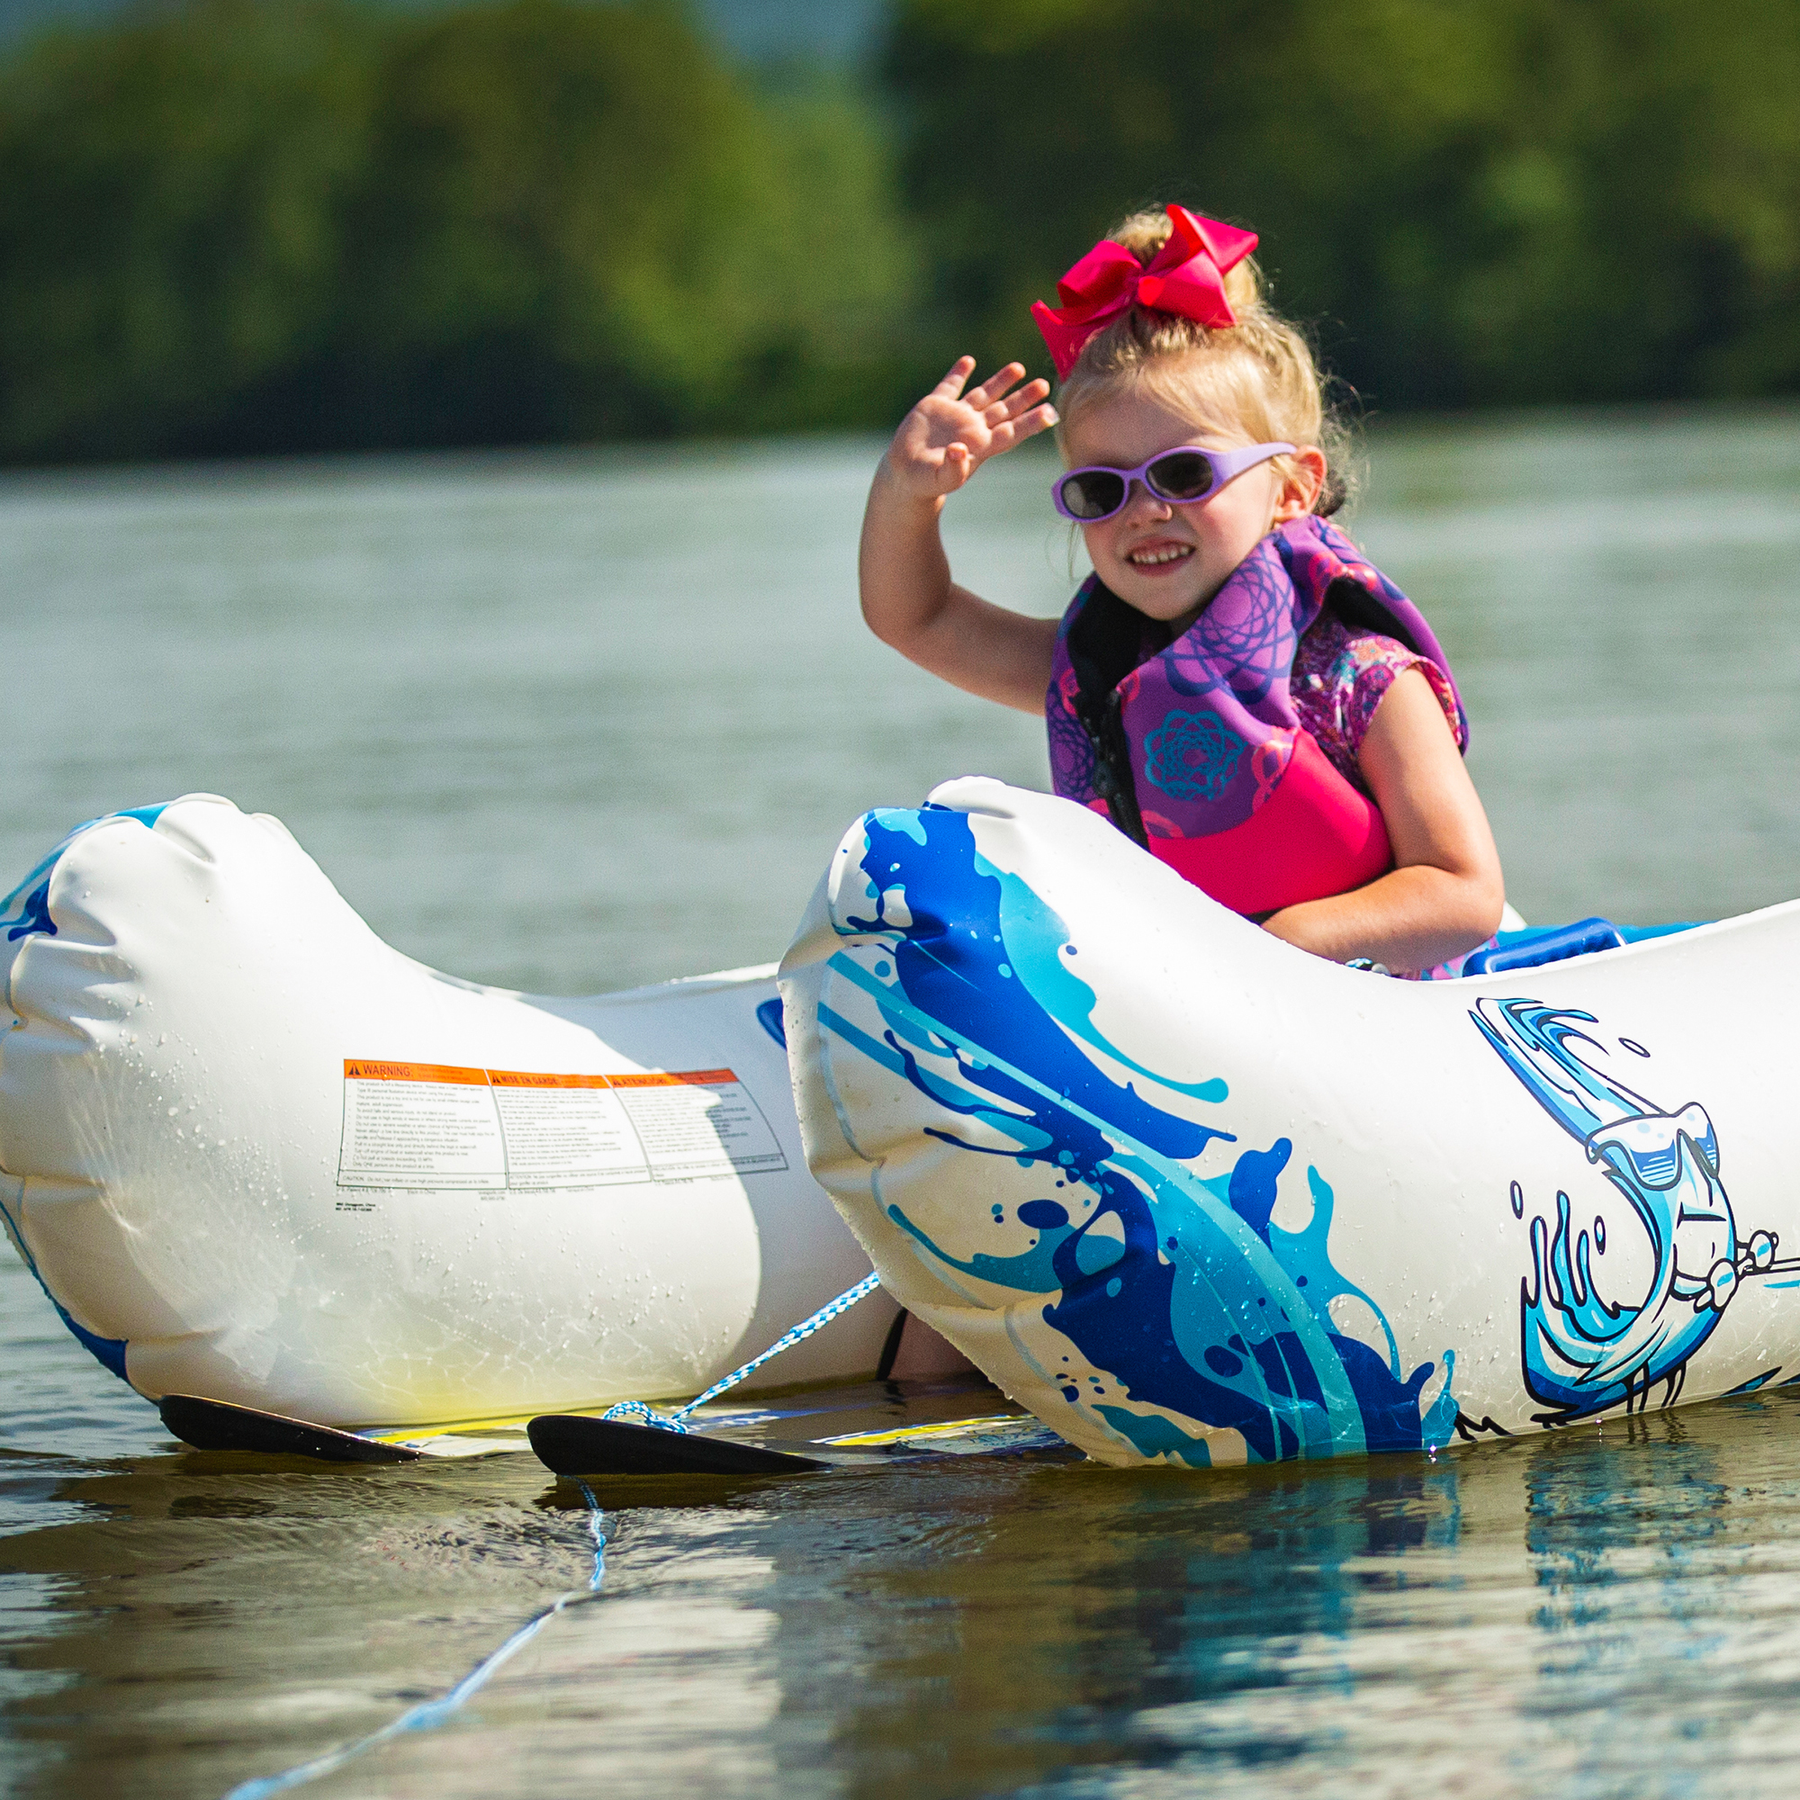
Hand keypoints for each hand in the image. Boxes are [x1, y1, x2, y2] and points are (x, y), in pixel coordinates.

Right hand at [881, 357, 1056, 501]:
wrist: (905, 475)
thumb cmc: (926, 483)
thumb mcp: (939, 480)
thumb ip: (952, 469)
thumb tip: (960, 450)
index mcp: (980, 446)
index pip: (1011, 432)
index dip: (1031, 423)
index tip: (1049, 413)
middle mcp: (973, 428)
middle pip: (1005, 410)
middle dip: (1024, 398)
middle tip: (1044, 384)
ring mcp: (956, 415)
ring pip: (984, 395)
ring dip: (1001, 381)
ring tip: (1019, 368)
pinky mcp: (935, 406)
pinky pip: (950, 386)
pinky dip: (958, 373)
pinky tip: (968, 361)